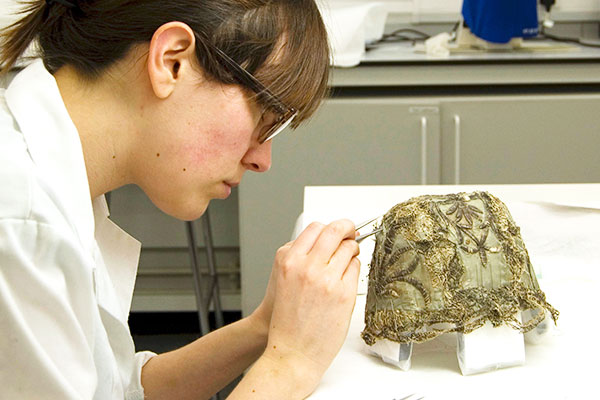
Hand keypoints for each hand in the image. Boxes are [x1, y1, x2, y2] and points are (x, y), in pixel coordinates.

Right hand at [261, 219, 359, 390]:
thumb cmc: (287, 318)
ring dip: (352, 250)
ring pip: (349, 248)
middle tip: (352, 232)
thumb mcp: (283, 277)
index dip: (330, 226)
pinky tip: (346, 278)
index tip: (338, 229)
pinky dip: (354, 269)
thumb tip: (325, 237)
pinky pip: (356, 268)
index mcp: (289, 260)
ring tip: (348, 259)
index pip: (316, 227)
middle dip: (348, 228)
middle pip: (335, 231)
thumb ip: (300, 255)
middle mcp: (307, 266)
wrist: (291, 351)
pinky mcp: (344, 294)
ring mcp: (326, 280)